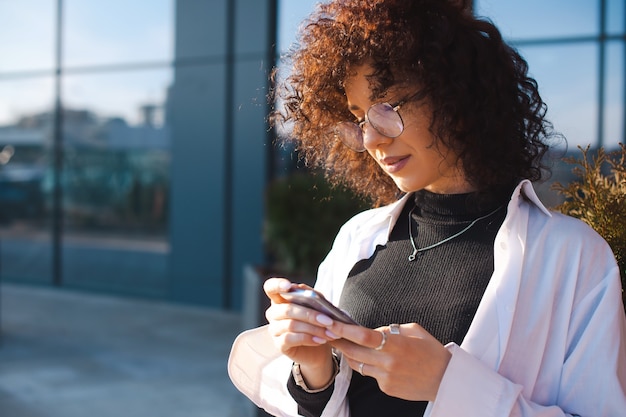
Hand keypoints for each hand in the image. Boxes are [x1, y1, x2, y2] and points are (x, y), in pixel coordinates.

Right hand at [263, 277, 337, 388]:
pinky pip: (290, 339)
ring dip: (314, 328)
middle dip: (310, 315)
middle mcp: (274, 313)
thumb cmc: (317, 323)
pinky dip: (308, 339)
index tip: (288, 286)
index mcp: (281, 298)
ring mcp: (274, 329)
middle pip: (287, 309)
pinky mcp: (279, 344)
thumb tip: (312, 295)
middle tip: (329, 320)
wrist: (319, 348)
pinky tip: (321, 340)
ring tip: (330, 332)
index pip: (271, 287)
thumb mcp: (319, 308)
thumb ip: (315, 299)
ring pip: (291, 325)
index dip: (277, 285)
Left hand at [329, 322, 450, 401]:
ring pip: (358, 364)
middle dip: (338, 342)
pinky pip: (370, 374)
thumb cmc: (431, 351)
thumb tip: (372, 331)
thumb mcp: (414, 330)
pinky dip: (368, 366)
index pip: (363, 336)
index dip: (344, 330)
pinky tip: (374, 360)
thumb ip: (390, 329)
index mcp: (396, 344)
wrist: (446, 379)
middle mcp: (389, 362)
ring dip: (349, 354)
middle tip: (327, 333)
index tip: (331, 324)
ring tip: (344, 344)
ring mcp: (386, 377)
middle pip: (354, 351)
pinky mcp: (387, 388)